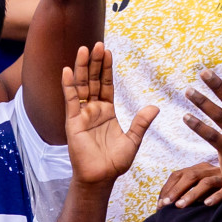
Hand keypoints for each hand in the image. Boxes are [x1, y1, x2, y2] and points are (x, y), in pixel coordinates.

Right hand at [63, 43, 157, 187]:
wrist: (101, 177)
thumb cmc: (115, 163)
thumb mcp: (133, 140)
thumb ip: (141, 122)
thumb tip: (154, 107)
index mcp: (107, 112)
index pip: (105, 85)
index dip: (106, 69)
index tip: (107, 52)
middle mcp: (93, 110)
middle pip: (92, 81)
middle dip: (94, 63)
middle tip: (97, 44)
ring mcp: (81, 115)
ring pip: (81, 86)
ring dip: (81, 68)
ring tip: (83, 50)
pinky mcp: (72, 122)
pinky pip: (70, 101)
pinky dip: (68, 86)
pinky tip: (66, 71)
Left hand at [159, 162, 221, 208]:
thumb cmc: (218, 187)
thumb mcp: (200, 186)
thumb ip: (185, 191)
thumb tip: (164, 204)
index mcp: (199, 168)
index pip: (178, 175)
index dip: (167, 188)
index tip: (160, 203)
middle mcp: (210, 169)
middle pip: (190, 176)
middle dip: (176, 190)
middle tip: (166, 204)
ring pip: (206, 182)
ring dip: (191, 194)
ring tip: (180, 206)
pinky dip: (216, 196)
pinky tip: (207, 204)